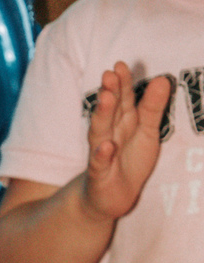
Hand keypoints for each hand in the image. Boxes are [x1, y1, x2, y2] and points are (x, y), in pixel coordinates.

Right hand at [82, 62, 172, 222]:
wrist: (110, 197)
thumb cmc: (128, 160)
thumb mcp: (146, 132)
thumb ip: (152, 107)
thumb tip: (162, 79)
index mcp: (122, 122)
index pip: (122, 98)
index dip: (122, 83)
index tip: (120, 65)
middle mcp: (108, 133)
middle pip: (109, 111)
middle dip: (109, 92)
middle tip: (109, 74)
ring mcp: (101, 154)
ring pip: (100, 133)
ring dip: (102, 116)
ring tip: (106, 99)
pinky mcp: (99, 175)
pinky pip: (99, 164)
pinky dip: (101, 155)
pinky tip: (106, 146)